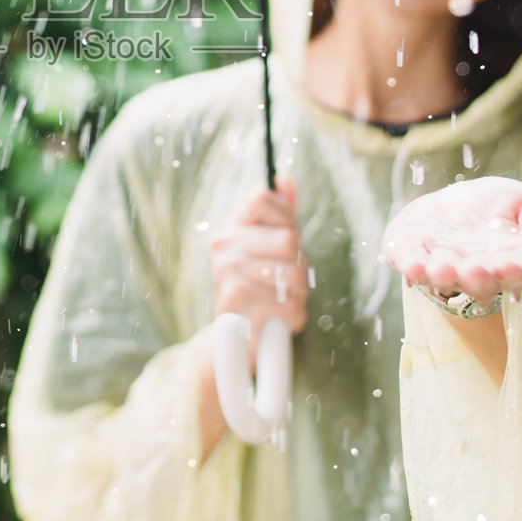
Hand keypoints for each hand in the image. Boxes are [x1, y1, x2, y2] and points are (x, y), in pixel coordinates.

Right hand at [207, 174, 308, 362]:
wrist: (231, 342)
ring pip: (293, 274)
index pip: (263, 198)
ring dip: (297, 294)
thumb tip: (284, 179)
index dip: (285, 217)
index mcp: (230, 227)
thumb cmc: (257, 288)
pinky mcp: (237, 303)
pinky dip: (293, 315)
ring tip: (280, 300)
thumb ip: (279, 212)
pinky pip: (289, 304)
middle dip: (298, 264)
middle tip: (286, 279)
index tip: (285, 237)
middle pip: (287, 239)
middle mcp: (223, 246)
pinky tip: (277, 317)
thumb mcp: (268, 247)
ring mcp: (227, 274)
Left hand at [382, 175, 521, 305]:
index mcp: (509, 265)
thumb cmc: (504, 207)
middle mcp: (474, 272)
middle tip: (475, 270)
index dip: (512, 270)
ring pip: (440, 275)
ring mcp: (441, 264)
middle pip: (477, 281)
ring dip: (441, 274)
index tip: (511, 264)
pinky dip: (409, 264)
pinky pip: (407, 260)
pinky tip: (410, 265)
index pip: (514, 272)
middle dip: (476, 277)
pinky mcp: (410, 252)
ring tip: (443, 267)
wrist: (464, 200)